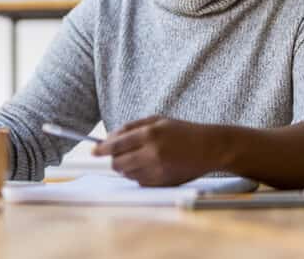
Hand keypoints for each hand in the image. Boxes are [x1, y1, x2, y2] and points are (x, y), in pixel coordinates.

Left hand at [91, 116, 222, 185]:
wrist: (209, 148)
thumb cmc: (182, 131)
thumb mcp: (157, 120)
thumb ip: (131, 127)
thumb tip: (108, 138)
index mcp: (149, 134)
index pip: (116, 145)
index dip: (101, 149)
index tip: (93, 151)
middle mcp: (152, 153)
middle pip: (118, 163)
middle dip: (113, 160)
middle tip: (116, 155)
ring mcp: (158, 170)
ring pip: (127, 173)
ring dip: (126, 167)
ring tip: (139, 157)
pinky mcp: (163, 182)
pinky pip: (140, 182)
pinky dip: (138, 175)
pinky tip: (149, 166)